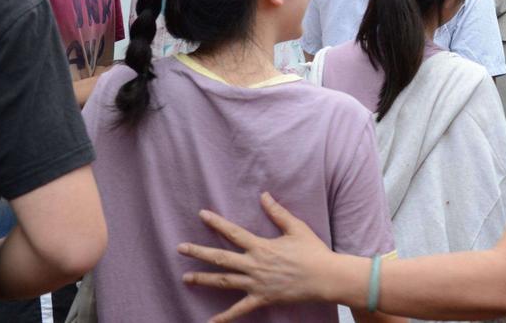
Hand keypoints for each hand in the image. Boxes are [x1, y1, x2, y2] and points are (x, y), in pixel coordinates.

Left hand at [178, 192, 332, 321]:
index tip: (202, 215)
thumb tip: (263, 195)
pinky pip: (239, 310)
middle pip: (221, 258)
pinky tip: (209, 322)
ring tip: (186, 278)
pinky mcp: (262, 299)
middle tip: (180, 248)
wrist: (324, 277)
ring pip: (224, 282)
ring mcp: (256, 283)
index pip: (233, 232)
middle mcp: (254, 265)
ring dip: (203, 279)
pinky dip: (224, 317)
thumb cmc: (312, 251)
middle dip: (199, 252)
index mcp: (261, 246)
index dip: (217, 223)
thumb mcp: (296, 227)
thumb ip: (277, 212)